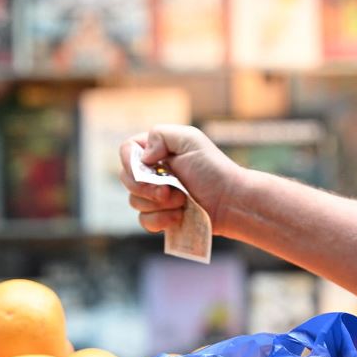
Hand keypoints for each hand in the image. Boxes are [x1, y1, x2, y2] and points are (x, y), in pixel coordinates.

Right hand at [117, 125, 244, 234]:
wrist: (230, 202)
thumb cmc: (213, 169)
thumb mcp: (190, 140)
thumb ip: (160, 135)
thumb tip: (143, 158)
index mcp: (157, 150)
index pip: (126, 150)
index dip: (130, 161)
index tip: (149, 167)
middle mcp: (153, 172)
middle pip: (126, 179)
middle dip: (147, 187)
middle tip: (171, 189)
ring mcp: (155, 196)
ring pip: (134, 202)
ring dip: (159, 204)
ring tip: (182, 201)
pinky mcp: (161, 217)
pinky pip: (144, 221)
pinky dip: (160, 220)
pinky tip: (179, 216)